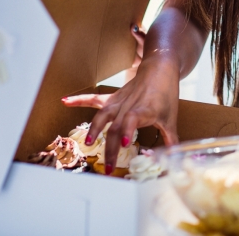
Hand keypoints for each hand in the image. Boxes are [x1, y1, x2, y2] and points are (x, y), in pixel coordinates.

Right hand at [62, 24, 178, 173]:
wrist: (160, 68)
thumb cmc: (166, 94)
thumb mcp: (170, 118)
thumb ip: (170, 138)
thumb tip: (173, 155)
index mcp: (144, 110)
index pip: (134, 119)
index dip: (128, 131)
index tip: (125, 144)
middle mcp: (129, 106)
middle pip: (116, 127)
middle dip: (111, 149)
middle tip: (109, 168)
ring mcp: (119, 101)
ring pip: (103, 116)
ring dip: (94, 130)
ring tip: (88, 143)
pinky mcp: (113, 98)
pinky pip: (94, 99)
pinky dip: (79, 100)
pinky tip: (65, 101)